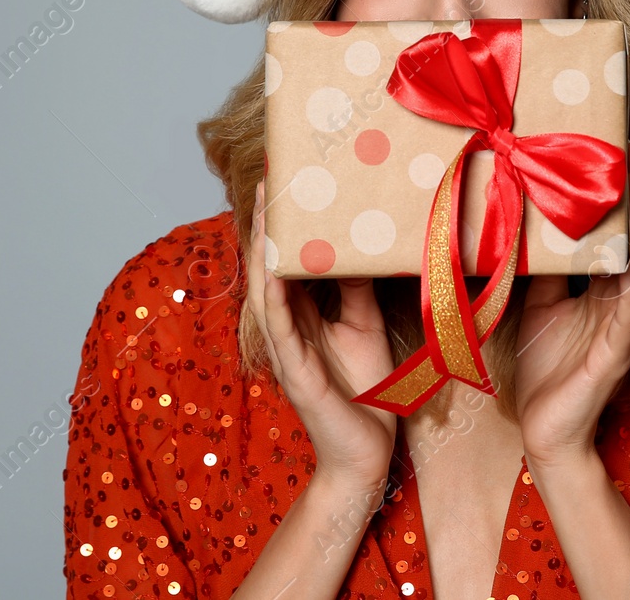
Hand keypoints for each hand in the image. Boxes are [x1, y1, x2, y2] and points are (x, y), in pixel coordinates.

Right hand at [245, 179, 399, 492]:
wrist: (368, 453)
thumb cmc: (365, 392)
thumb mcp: (365, 325)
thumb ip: (356, 290)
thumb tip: (360, 246)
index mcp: (303, 315)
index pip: (285, 261)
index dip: (281, 225)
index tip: (285, 181)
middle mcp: (288, 328)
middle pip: (268, 267)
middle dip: (265, 224)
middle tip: (267, 176)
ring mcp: (286, 349)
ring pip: (265, 290)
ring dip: (261, 250)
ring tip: (262, 209)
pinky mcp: (294, 372)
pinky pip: (278, 326)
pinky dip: (272, 295)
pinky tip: (271, 269)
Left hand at [512, 141, 629, 466]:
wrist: (543, 430)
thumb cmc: (541, 372)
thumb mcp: (536, 307)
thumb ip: (543, 272)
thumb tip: (529, 227)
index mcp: (600, 292)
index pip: (614, 235)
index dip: (616, 197)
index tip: (610, 154)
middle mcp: (618, 302)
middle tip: (629, 149)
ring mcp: (623, 324)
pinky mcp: (619, 348)